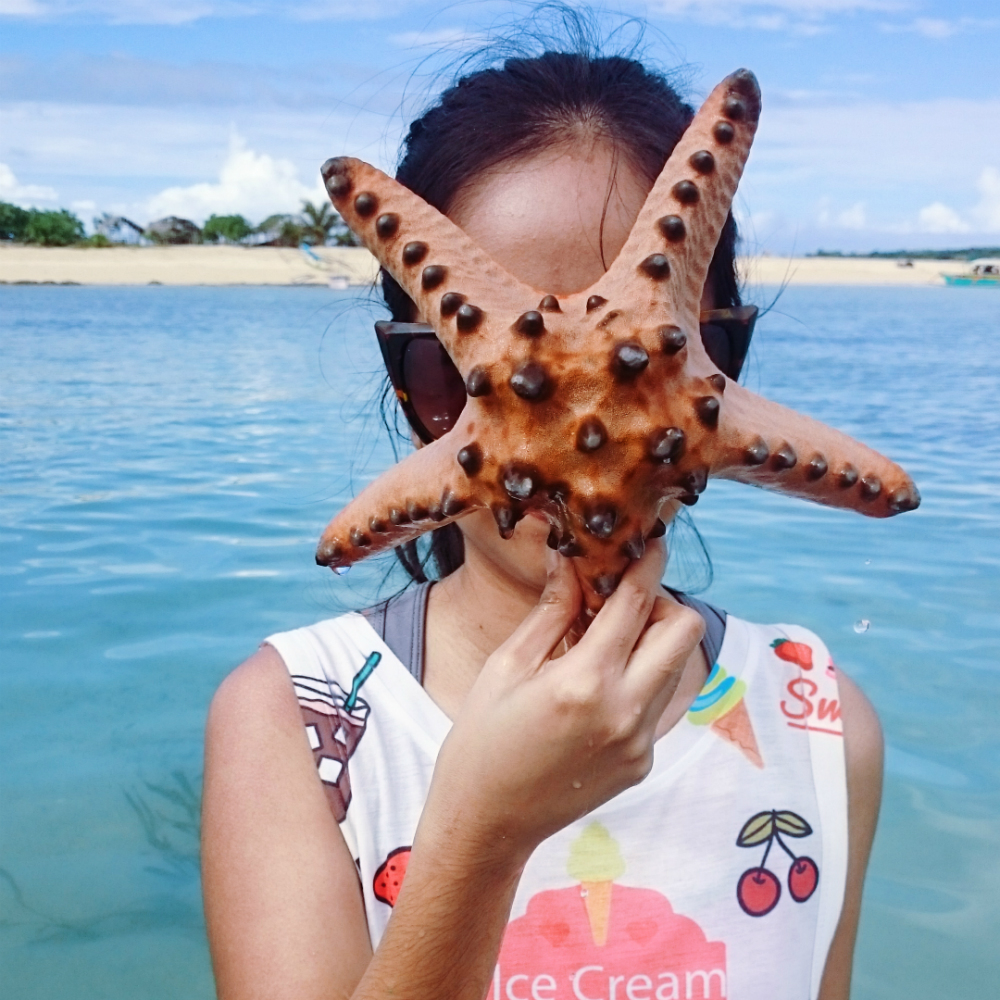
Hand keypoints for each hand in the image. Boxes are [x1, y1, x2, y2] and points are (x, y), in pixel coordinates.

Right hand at [419, 540, 704, 865]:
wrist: (487, 824)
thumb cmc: (482, 740)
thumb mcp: (506, 667)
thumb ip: (550, 613)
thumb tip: (570, 563)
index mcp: (584, 681)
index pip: (636, 603)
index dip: (648, 563)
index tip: (653, 539)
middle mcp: (624, 712)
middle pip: (684, 631)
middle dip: (662, 603)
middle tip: (623, 601)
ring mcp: (639, 742)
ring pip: (676, 667)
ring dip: (653, 642)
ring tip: (605, 643)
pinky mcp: (642, 763)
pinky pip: (657, 704)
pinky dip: (638, 682)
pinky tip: (596, 689)